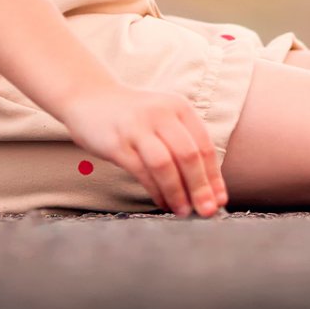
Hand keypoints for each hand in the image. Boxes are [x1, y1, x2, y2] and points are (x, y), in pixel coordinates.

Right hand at [61, 84, 228, 216]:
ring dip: (178, 192)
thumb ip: (182, 144)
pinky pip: (142, 171)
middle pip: (188, 155)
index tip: (220, 199)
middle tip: (207, 211)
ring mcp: (138, 127)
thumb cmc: (133, 117)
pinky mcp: (117, 142)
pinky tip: (162, 202)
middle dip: (200, 187)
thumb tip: (207, 185)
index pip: (204, 145)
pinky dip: (156, 190)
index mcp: (179, 107)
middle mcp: (161, 113)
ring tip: (184, 211)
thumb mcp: (163, 119)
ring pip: (166, 164)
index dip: (214, 175)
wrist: (89, 97)